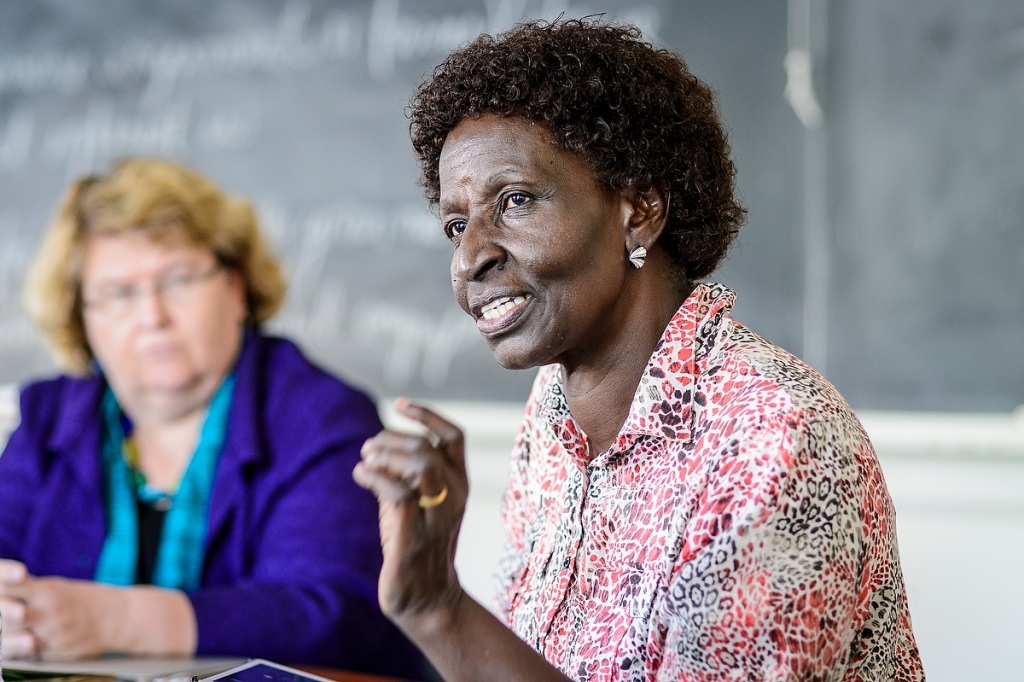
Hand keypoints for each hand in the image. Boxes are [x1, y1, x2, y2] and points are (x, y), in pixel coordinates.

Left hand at [0, 560, 119, 660]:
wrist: (119, 618)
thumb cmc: (85, 600)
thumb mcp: (57, 587)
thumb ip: (28, 592)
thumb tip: (2, 595)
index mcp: (47, 589)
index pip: (7, 586)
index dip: (0, 589)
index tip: (0, 591)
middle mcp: (47, 610)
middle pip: (3, 615)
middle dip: (1, 614)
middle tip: (6, 612)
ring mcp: (51, 632)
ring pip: (9, 638)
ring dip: (6, 636)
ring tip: (15, 630)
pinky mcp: (55, 651)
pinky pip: (25, 654)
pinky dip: (20, 649)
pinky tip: (24, 643)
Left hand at [353, 398, 468, 624]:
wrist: (427, 598)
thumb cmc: (418, 546)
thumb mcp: (417, 503)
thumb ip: (406, 474)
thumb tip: (377, 445)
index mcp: (459, 485)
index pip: (454, 437)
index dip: (428, 414)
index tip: (400, 404)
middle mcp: (455, 497)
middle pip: (429, 447)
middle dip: (393, 439)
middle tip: (369, 448)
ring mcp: (437, 517)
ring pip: (421, 464)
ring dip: (386, 455)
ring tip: (365, 460)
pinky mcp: (415, 536)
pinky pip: (399, 493)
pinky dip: (375, 476)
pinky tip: (360, 475)